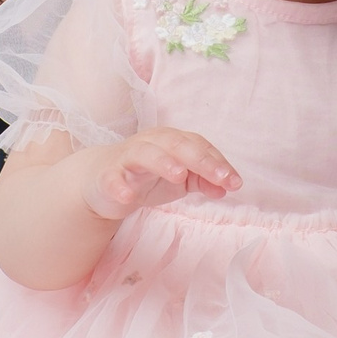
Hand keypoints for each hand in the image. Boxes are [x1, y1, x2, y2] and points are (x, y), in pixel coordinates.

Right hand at [82, 129, 240, 221]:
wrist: (101, 182)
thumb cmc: (146, 176)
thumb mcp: (179, 181)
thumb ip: (203, 181)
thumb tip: (228, 188)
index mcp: (171, 141)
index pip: (198, 145)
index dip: (217, 162)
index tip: (235, 182)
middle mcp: (150, 143)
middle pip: (176, 144)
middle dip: (200, 159)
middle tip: (219, 177)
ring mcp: (127, 158)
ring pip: (145, 153)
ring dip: (163, 162)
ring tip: (179, 176)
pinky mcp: (107, 175)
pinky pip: (113, 178)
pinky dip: (120, 185)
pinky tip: (128, 196)